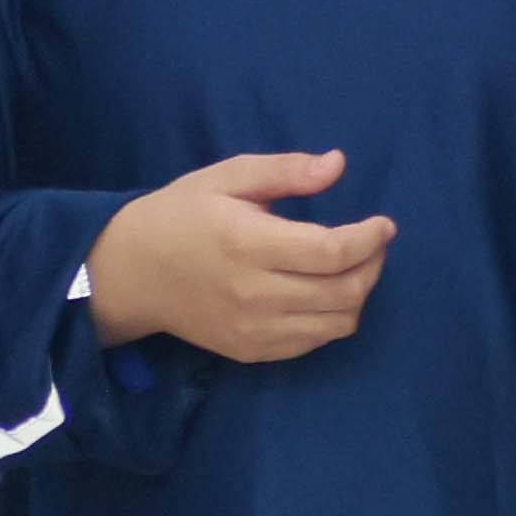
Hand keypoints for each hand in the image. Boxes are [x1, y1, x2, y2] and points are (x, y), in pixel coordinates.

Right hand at [88, 149, 389, 363]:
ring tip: (352, 269)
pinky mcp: (251, 351)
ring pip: (337, 324)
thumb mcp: (226, 177)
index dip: (370, 239)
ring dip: (358, 295)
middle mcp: (254, 293)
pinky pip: (313, 343)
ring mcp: (253, 329)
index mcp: (248, 243)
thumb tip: (337, 164)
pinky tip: (323, 294)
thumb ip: (284, 170)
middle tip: (373, 245)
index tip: (383, 224)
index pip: (332, 251)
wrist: (132, 273)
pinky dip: (332, 319)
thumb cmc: (180, 215)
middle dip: (373, 265)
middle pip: (344, 291)